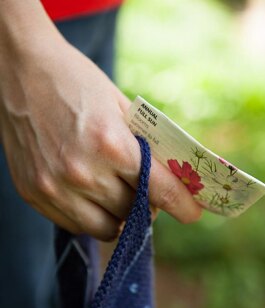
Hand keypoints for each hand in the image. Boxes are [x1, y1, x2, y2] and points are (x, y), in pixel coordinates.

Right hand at [0, 4, 200, 241]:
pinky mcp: (34, 194)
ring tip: (117, 196)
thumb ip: (145, 148)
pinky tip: (90, 196)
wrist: (20, 71)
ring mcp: (54, 188)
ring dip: (118, 217)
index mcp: (110, 144)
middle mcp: (82, 172)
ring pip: (104, 228)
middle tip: (145, 193)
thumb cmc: (76, 83)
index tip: (191, 213)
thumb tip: (169, 182)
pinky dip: (90, 216)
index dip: (181, 205)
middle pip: (132, 213)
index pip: (159, 190)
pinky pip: (75, 225)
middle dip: (145, 205)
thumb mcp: (120, 108)